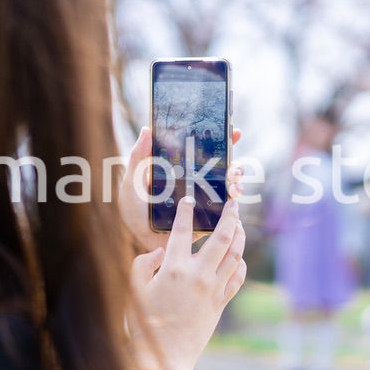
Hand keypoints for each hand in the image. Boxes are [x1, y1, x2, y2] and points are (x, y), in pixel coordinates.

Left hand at [119, 126, 242, 251]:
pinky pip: (227, 211)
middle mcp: (196, 184)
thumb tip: (147, 130)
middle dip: (234, 164)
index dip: (222, 141)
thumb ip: (138, 157)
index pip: (205, 152)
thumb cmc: (134, 210)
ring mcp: (204, 201)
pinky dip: (235, 202)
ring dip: (236, 181)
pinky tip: (233, 197)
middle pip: (223, 169)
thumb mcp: (133, 182)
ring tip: (233, 182)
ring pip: (229, 187)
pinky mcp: (208, 220)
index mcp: (182, 171)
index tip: (235, 132)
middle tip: (233, 165)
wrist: (139, 239)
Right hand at [130, 197, 246, 369]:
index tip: (189, 199)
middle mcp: (198, 275)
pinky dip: (240, 263)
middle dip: (230, 215)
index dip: (186, 211)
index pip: (183, 231)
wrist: (164, 358)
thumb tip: (160, 251)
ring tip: (238, 223)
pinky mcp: (220, 303)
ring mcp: (213, 289)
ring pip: (235, 255)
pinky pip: (237, 278)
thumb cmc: (144, 323)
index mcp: (174, 269)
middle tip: (233, 201)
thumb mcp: (134, 289)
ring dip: (239, 235)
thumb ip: (144, 264)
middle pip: (222, 237)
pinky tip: (237, 257)